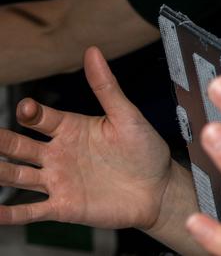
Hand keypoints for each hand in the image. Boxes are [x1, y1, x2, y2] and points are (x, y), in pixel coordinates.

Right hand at [0, 47, 175, 228]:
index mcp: (71, 129)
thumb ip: (106, 87)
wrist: (159, 189)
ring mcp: (58, 181)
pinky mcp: (63, 207)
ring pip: (18, 176)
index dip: (31, 112)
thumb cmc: (145, 149)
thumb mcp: (127, 115)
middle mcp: (58, 154)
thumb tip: (93, 51)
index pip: (41, 118)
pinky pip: (31, 211)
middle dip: (2, 142)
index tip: (26, 108)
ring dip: (0, 173)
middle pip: (20, 147)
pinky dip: (11, 214)